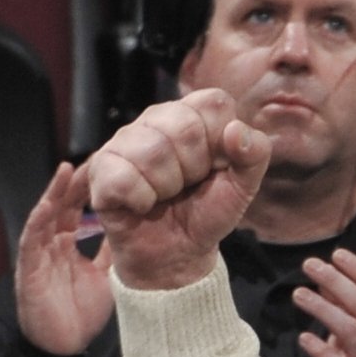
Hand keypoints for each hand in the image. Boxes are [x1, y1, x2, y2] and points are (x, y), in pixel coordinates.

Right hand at [13, 160, 116, 356]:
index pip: (81, 208)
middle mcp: (53, 243)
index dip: (94, 188)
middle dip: (78, 182)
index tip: (113, 167)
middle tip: (96, 157)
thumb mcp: (107, 276)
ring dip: (57, 192)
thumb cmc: (80, 313)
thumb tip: (134, 229)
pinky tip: (48, 205)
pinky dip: (39, 221)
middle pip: (65, 204)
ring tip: (69, 170)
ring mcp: (39, 253)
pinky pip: (32, 239)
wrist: (62, 347)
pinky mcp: (29, 267)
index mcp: (70, 243)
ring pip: (47, 215)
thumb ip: (112, 251)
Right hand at [84, 89, 269, 291]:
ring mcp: (124, 139)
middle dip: (195, 168)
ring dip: (168, 187)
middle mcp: (155, 118)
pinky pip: (125, 178)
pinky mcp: (101, 167)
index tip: (216, 168)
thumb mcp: (242, 187)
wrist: (177, 252)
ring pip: (153, 152)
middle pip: (184, 127)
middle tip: (188, 185)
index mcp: (192, 114)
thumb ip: (254, 155)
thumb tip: (237, 131)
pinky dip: (141, 200)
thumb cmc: (206, 211)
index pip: (213, 103)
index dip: (221, 143)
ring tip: (165, 195)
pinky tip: (142, 204)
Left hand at [296, 249, 355, 356]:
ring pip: (350, 331)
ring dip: (323, 309)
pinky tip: (303, 338)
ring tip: (299, 294)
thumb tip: (327, 281)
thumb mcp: (354, 341)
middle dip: (336, 281)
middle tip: (310, 266)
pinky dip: (320, 350)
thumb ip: (344, 312)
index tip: (337, 254)